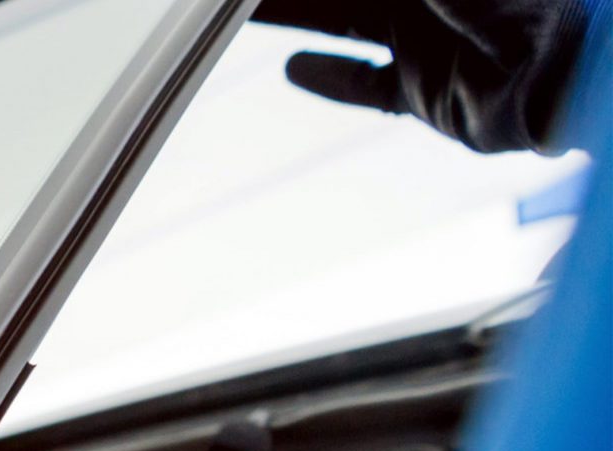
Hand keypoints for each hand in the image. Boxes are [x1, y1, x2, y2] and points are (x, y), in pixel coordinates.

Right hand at [253, 0, 592, 152]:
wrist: (570, 72)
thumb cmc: (523, 0)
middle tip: (228, 1)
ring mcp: (425, 41)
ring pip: (340, 24)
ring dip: (292, 18)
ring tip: (238, 18)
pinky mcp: (425, 92)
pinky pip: (366, 85)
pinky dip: (330, 79)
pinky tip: (294, 70)